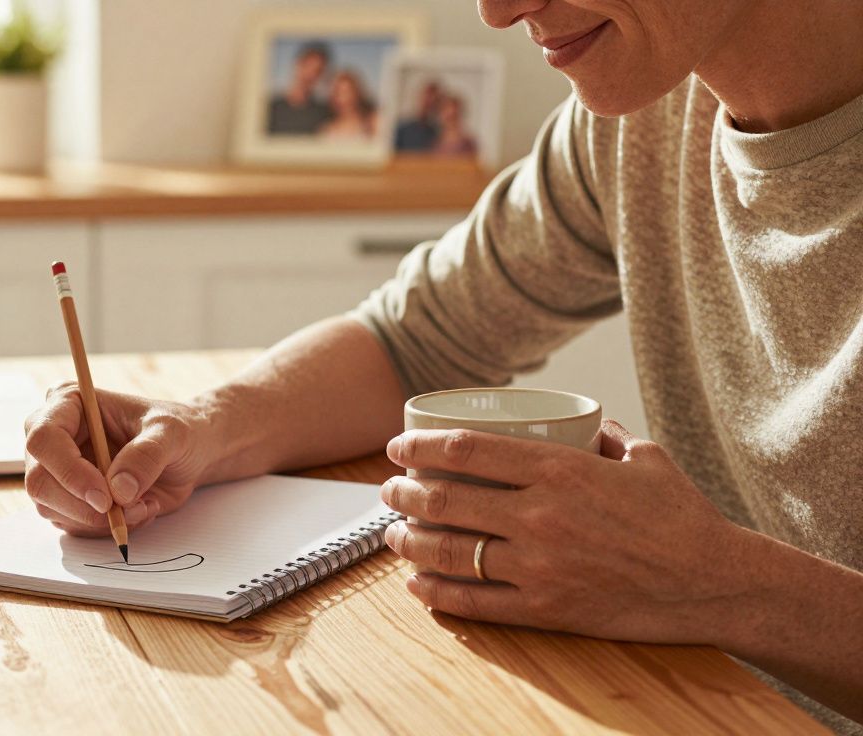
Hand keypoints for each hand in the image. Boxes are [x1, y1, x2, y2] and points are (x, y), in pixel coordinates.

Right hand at [23, 383, 214, 536]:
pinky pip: (73, 525)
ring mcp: (58, 470)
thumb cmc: (176, 431)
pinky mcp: (69, 499)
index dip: (69, 471)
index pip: (44, 439)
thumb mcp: (171, 433)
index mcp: (69, 403)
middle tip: (126, 510)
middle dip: (83, 506)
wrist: (188, 455)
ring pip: (52, 509)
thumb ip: (147, 455)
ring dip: (100, 520)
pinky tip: (137, 510)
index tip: (105, 497)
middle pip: (39, 481)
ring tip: (143, 504)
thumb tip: (119, 490)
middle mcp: (54, 437)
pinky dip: (107, 527)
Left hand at [379, 420, 754, 644]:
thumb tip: (581, 423)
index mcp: (559, 470)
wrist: (714, 582)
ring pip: (448, 552)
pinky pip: (474, 603)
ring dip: (407, 542)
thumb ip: (603, 436)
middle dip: (403, 493)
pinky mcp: (545, 608)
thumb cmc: (681, 517)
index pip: (465, 450)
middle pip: (444, 499)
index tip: (398, 446)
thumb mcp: (643, 457)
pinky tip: (416, 586)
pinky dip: (436, 594)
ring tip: (392, 534)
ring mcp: (539, 565)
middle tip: (389, 490)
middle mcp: (540, 515)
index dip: (419, 446)